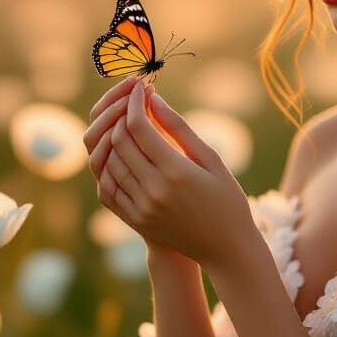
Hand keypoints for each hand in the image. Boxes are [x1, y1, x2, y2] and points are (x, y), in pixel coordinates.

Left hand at [96, 79, 257, 273]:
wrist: (226, 248)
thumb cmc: (227, 199)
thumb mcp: (212, 160)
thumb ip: (181, 129)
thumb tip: (154, 100)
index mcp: (176, 172)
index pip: (139, 127)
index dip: (135, 102)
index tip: (140, 88)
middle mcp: (154, 190)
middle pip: (119, 141)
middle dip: (121, 115)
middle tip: (131, 102)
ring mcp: (141, 207)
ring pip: (109, 163)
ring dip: (114, 138)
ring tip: (128, 125)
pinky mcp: (135, 220)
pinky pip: (108, 187)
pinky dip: (110, 166)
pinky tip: (123, 154)